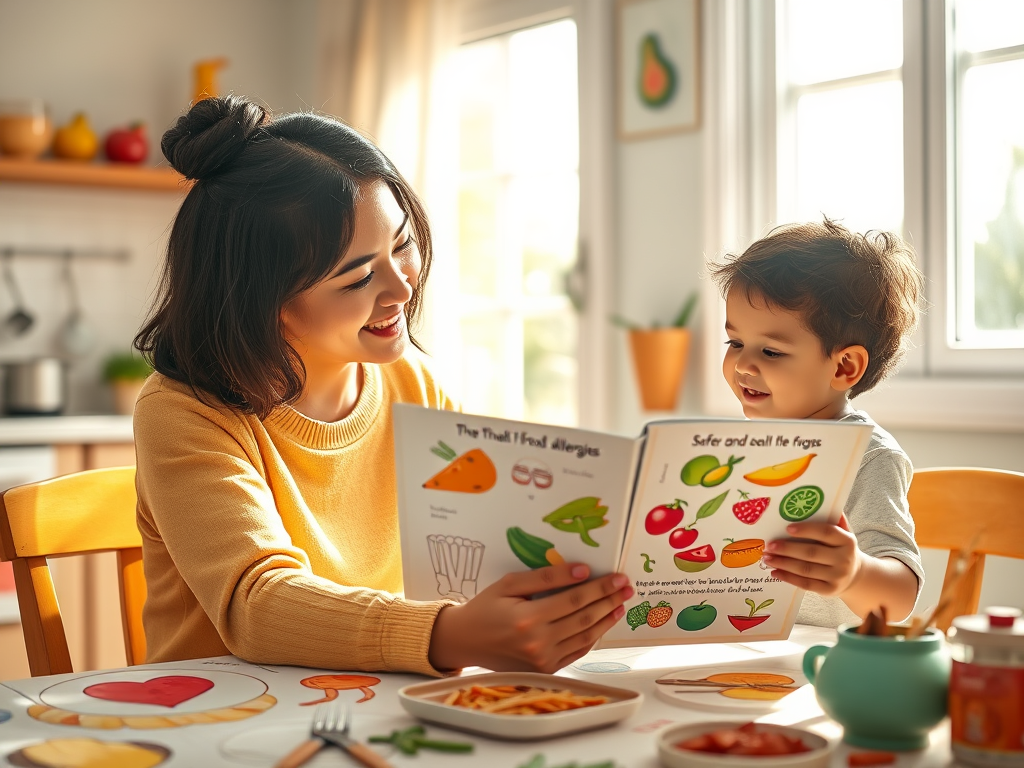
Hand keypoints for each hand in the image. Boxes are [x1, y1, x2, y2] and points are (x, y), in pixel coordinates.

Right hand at [428, 564, 632, 672]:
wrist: (465, 641)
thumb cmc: (485, 607)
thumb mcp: (509, 583)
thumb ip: (545, 577)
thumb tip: (582, 571)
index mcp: (527, 619)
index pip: (574, 600)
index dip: (599, 588)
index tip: (617, 576)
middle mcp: (537, 643)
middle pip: (584, 619)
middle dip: (609, 601)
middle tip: (627, 587)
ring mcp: (543, 660)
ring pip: (585, 638)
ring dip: (606, 620)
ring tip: (620, 604)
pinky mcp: (545, 669)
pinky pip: (576, 652)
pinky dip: (592, 638)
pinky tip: (602, 623)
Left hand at [761, 514, 862, 597]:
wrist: (856, 575)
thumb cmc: (841, 549)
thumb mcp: (843, 533)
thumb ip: (833, 519)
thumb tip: (820, 499)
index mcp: (847, 541)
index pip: (826, 532)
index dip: (806, 530)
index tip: (787, 528)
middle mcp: (844, 559)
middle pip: (811, 553)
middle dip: (787, 549)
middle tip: (769, 545)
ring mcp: (837, 576)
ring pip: (805, 569)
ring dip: (783, 563)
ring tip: (767, 557)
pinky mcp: (829, 590)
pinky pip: (805, 584)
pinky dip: (788, 578)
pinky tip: (774, 572)